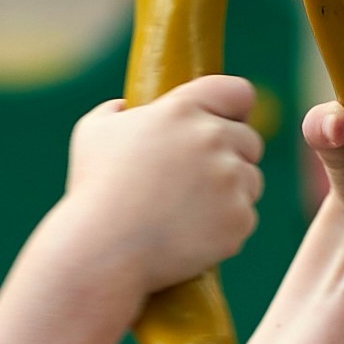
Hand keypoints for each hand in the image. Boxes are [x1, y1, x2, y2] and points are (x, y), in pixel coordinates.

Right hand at [62, 72, 266, 301]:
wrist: (103, 250)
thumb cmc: (94, 190)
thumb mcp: (93, 133)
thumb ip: (117, 110)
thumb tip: (126, 107)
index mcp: (182, 110)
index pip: (238, 93)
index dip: (234, 111)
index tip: (227, 125)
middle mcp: (213, 138)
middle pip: (250, 141)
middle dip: (231, 157)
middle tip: (198, 181)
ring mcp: (230, 179)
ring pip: (251, 181)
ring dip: (231, 193)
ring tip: (190, 211)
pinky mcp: (239, 219)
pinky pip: (245, 218)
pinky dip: (226, 228)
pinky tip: (193, 234)